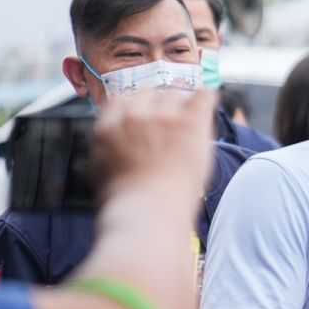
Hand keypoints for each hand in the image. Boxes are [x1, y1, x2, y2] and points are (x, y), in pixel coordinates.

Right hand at [94, 90, 215, 203]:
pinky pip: (202, 96)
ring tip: (188, 125)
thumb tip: (111, 138)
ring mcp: (163, 117)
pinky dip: (206, 99)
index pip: (123, 99)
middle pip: (150, 93)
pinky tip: (208, 104)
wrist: (147, 215)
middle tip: (169, 126)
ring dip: (181, 106)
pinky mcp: (190, 123)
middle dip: (159, 107)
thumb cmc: (125, 202)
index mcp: (109, 126)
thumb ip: (106, 146)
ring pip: (176, 94)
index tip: (145, 118)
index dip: (136, 108)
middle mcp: (135, 115)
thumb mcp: (100, 170)